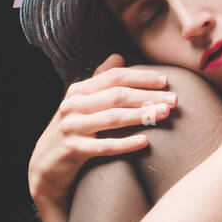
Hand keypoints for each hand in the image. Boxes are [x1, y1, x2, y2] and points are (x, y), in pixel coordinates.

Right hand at [27, 53, 178, 202]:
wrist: (46, 166)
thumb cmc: (72, 131)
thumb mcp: (81, 104)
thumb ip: (99, 80)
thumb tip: (118, 56)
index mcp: (79, 91)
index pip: (114, 77)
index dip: (141, 77)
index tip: (166, 80)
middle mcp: (73, 105)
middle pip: (117, 96)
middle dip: (148, 96)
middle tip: (174, 100)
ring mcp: (72, 127)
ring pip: (113, 118)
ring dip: (142, 115)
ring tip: (165, 114)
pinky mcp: (73, 149)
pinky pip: (105, 146)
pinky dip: (126, 144)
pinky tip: (145, 142)